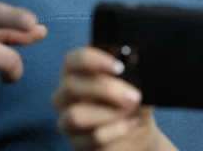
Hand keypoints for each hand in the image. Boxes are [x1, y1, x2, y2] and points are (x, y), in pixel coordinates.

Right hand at [52, 47, 172, 150]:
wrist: (137, 130)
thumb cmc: (131, 99)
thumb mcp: (134, 83)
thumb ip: (129, 72)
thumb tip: (130, 67)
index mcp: (76, 72)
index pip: (73, 60)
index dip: (93, 60)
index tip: (119, 67)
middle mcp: (65, 95)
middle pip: (71, 87)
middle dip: (106, 90)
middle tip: (134, 96)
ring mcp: (66, 121)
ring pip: (76, 116)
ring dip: (110, 113)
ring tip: (131, 112)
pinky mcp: (76, 143)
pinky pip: (93, 137)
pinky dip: (118, 130)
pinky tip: (131, 125)